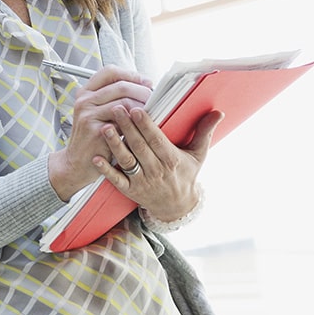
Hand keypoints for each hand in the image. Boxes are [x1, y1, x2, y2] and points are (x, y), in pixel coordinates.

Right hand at [47, 66, 151, 199]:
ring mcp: (87, 113)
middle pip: (120, 85)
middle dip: (142, 91)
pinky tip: (142, 125)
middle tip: (154, 99)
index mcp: (86, 92)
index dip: (131, 75)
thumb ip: (115, 99)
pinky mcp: (94, 129)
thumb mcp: (100, 113)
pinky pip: (122, 120)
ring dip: (142, 106)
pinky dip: (135, 121)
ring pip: (123, 101)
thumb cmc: (94, 138)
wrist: (78, 163)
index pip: (110, 72)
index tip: (146, 83)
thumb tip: (145, 88)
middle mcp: (84, 100)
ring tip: (151, 112)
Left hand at [93, 107, 224, 220]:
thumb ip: (204, 132)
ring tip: (105, 128)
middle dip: (127, 128)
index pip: (157, 140)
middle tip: (116, 109)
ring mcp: (142, 181)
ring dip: (115, 145)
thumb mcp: (198, 155)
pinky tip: (96, 157)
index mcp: (172, 160)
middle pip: (139, 147)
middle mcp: (156, 171)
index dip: (146, 125)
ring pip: (127, 161)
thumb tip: (217, 112)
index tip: (136, 108)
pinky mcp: (130, 190)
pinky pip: (116, 180)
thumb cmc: (186, 174)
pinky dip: (106, 170)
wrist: (176, 206)